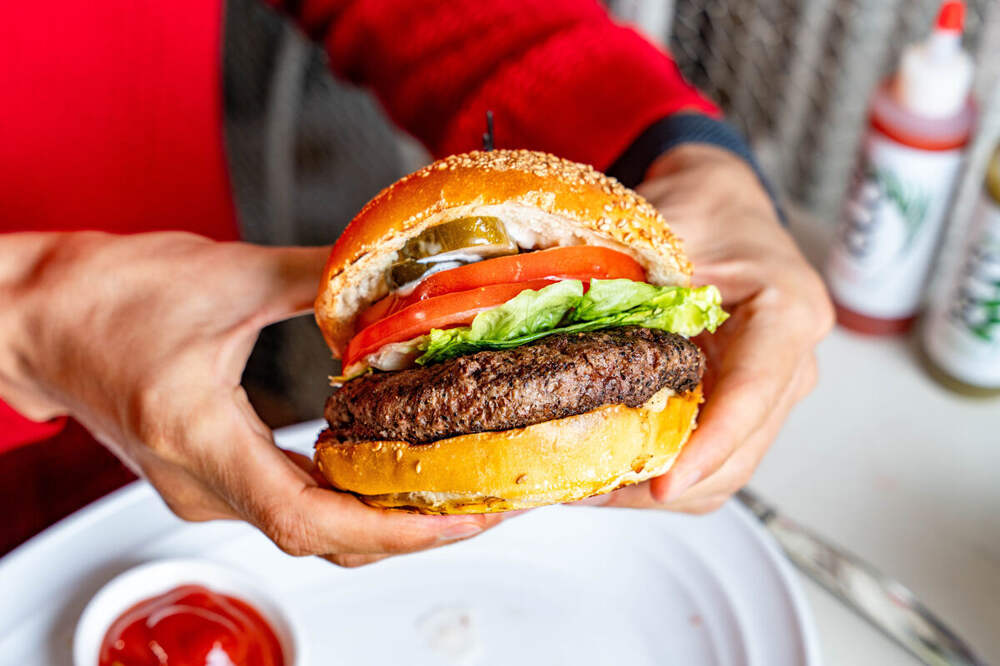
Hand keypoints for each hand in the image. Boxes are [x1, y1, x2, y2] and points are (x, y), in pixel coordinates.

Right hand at [0, 232, 502, 565]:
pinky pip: (288, 505)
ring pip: (307, 531)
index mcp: (200, 436)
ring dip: (379, 521)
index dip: (393, 530)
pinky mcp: (207, 474)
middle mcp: (200, 482)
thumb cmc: (104, 296)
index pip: (310, 517)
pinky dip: (344, 502)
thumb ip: (318, 276)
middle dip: (406, 532)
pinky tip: (386, 476)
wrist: (36, 316)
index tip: (456, 522)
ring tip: (448, 496)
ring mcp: (201, 487)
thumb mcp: (225, 273)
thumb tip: (390, 278)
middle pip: (321, 538)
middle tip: (479, 508)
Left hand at [576, 144, 833, 512]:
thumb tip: (546, 313)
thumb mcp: (664, 225)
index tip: (663, 483)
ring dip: (659, 488)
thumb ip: (624, 270)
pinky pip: (711, 460)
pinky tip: (609, 467)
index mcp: (786, 312)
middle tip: (591, 489)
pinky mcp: (743, 408)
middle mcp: (791, 363)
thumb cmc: (704, 209)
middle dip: (667, 482)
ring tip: (588, 486)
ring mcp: (770, 393)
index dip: (710, 446)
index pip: (753, 394)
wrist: (720, 209)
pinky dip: (662, 473)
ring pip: (726, 471)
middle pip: (740, 452)